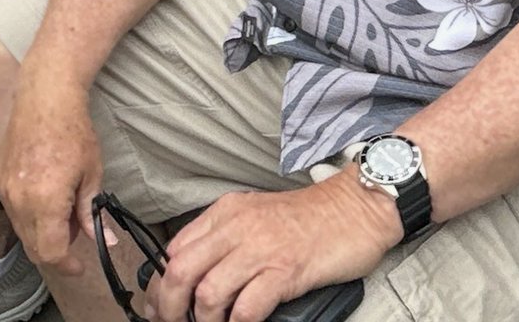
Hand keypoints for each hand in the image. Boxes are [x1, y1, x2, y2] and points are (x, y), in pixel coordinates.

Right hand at [0, 73, 102, 275]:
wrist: (45, 99)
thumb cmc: (73, 130)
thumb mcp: (92, 172)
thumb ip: (91, 211)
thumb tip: (104, 239)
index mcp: (45, 200)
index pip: (51, 251)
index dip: (68, 264)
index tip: (81, 265)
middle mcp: (19, 201)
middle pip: (34, 247)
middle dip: (58, 249)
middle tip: (79, 233)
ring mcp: (6, 192)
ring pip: (23, 232)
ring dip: (44, 233)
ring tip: (67, 209)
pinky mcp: (0, 182)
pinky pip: (15, 213)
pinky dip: (32, 217)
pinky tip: (50, 199)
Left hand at [148, 172, 401, 321]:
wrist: (357, 207)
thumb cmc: (310, 219)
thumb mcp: (259, 218)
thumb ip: (227, 241)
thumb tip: (195, 283)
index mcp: (228, 211)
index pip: (175, 250)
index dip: (161, 287)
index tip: (162, 310)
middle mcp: (238, 225)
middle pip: (180, 272)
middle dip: (170, 310)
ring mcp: (262, 247)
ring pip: (208, 294)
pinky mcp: (286, 270)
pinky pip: (246, 309)